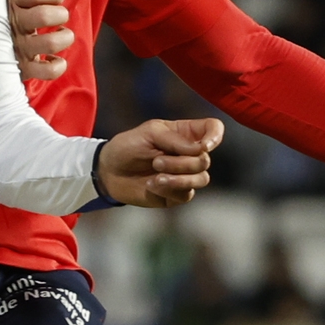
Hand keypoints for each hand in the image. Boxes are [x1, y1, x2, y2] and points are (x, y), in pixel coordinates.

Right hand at [10, 0, 73, 80]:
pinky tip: (55, 59)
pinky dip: (58, 66)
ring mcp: (18, 47)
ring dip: (64, 38)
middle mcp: (13, 25)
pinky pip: (46, 71)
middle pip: (44, 16)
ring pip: (49, 43)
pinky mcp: (22, 68)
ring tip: (64, 35)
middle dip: (60, 14)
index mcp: (11, 3)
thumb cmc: (2, 14)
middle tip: (60, 15)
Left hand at [96, 117, 222, 207]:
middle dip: (181, 163)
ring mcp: (185, 175)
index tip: (204, 146)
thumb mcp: (149, 133)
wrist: (109, 171)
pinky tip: (151, 185)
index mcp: (186, 133)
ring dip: (178, 178)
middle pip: (205, 160)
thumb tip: (202, 150)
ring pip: (201, 179)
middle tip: (156, 161)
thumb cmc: (128, 146)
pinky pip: (186, 194)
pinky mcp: (177, 193)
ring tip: (156, 176)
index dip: (215, 136)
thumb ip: (176, 140)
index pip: (213, 129)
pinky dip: (169, 190)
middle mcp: (190, 154)